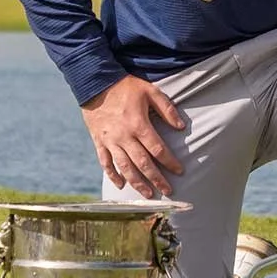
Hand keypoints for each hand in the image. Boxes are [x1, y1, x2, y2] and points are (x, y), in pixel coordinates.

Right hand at [82, 75, 185, 198]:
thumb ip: (166, 109)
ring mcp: (110, 141)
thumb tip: (181, 126)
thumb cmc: (126, 86)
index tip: (180, 172)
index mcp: (139, 125)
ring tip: (148, 194)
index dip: (170, 162)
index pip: (158, 149)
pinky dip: (112, 175)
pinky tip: (121, 184)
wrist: (95, 83)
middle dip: (157, 179)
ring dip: (137, 182)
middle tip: (168, 191)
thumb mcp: (150, 91)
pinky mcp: (99, 141)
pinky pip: (105, 162)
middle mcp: (124, 137)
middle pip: (143, 163)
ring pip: (125, 167)